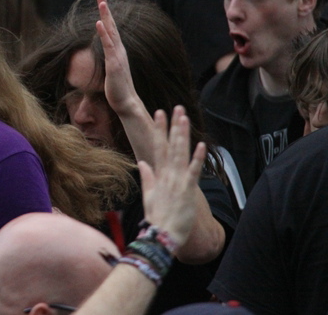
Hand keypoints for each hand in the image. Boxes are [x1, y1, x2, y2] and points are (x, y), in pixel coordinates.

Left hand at [96, 0, 140, 116]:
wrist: (126, 102)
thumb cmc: (117, 87)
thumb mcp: (111, 69)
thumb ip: (109, 60)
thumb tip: (105, 55)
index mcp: (117, 51)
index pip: (111, 29)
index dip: (106, 15)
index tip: (102, 1)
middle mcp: (119, 50)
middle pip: (112, 26)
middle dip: (106, 10)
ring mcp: (117, 56)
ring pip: (111, 32)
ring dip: (106, 16)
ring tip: (101, 2)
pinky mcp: (114, 64)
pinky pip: (108, 46)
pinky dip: (104, 34)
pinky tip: (99, 24)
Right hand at [138, 106, 205, 247]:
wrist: (162, 235)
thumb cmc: (157, 217)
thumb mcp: (149, 195)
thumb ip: (147, 177)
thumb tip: (142, 162)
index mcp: (158, 174)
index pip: (157, 146)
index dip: (158, 129)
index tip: (158, 113)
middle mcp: (167, 174)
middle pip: (170, 145)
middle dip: (173, 126)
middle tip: (176, 108)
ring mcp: (177, 180)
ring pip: (180, 153)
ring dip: (183, 135)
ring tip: (185, 118)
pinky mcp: (187, 189)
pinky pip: (193, 171)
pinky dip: (197, 158)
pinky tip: (201, 145)